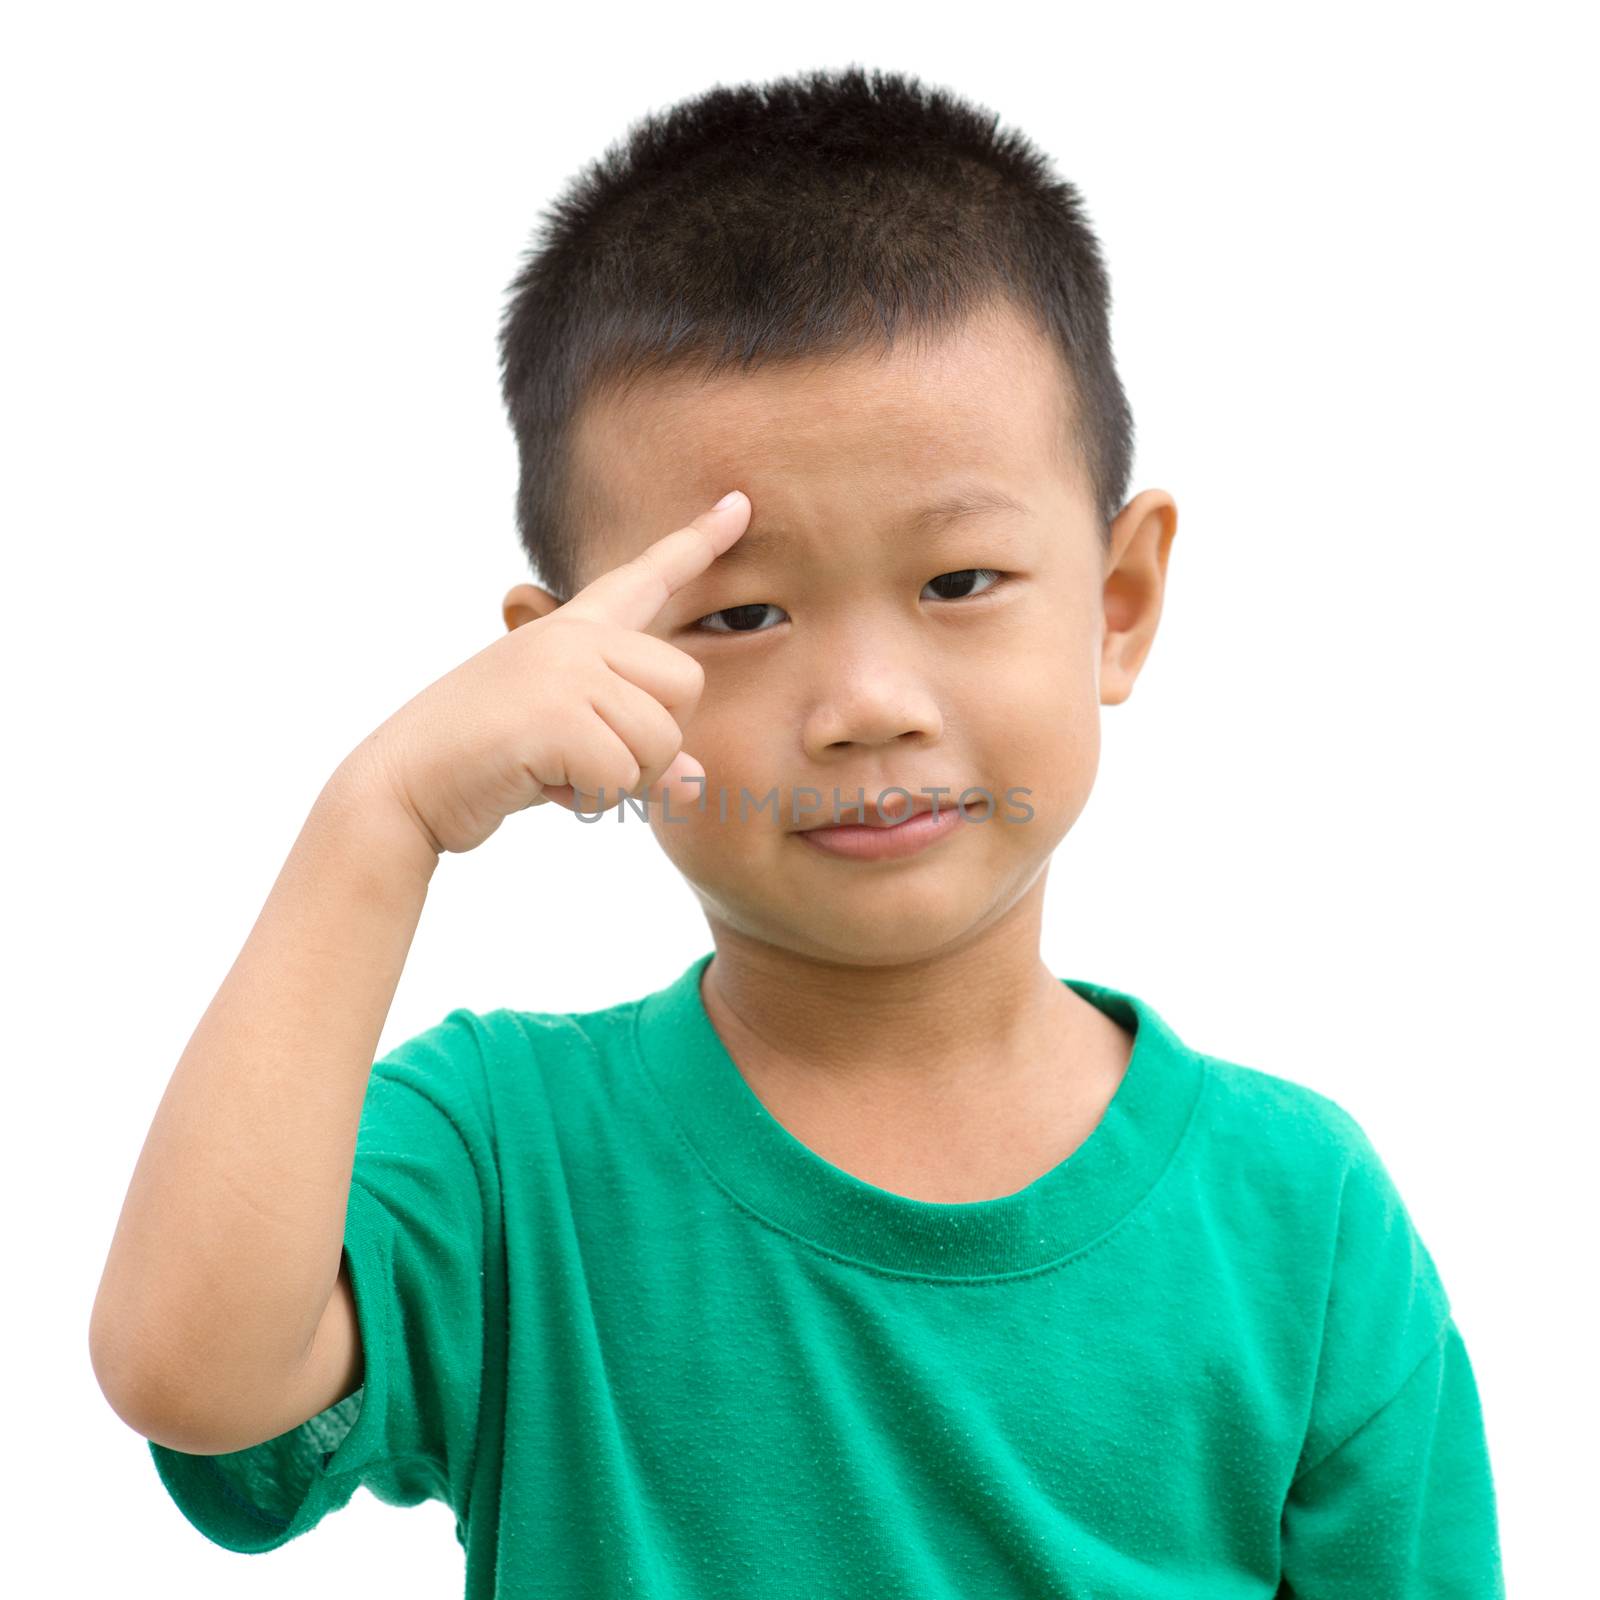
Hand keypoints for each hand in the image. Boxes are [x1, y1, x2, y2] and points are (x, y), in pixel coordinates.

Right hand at [347, 491, 750, 855]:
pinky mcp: (555, 713)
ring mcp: (564, 668)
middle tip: (585, 758)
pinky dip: (591, 799)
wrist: (403, 787)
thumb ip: (634, 749)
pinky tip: (543, 785)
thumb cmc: (486, 764)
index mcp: (574, 630)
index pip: (646, 579)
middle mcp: (575, 637)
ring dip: (619, 780)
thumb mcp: (570, 747)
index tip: (740, 504)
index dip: (697, 542)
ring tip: (556, 770)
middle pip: (687, 685)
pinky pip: (624, 775)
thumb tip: (695, 781)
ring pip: (662, 739)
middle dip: (652, 742)